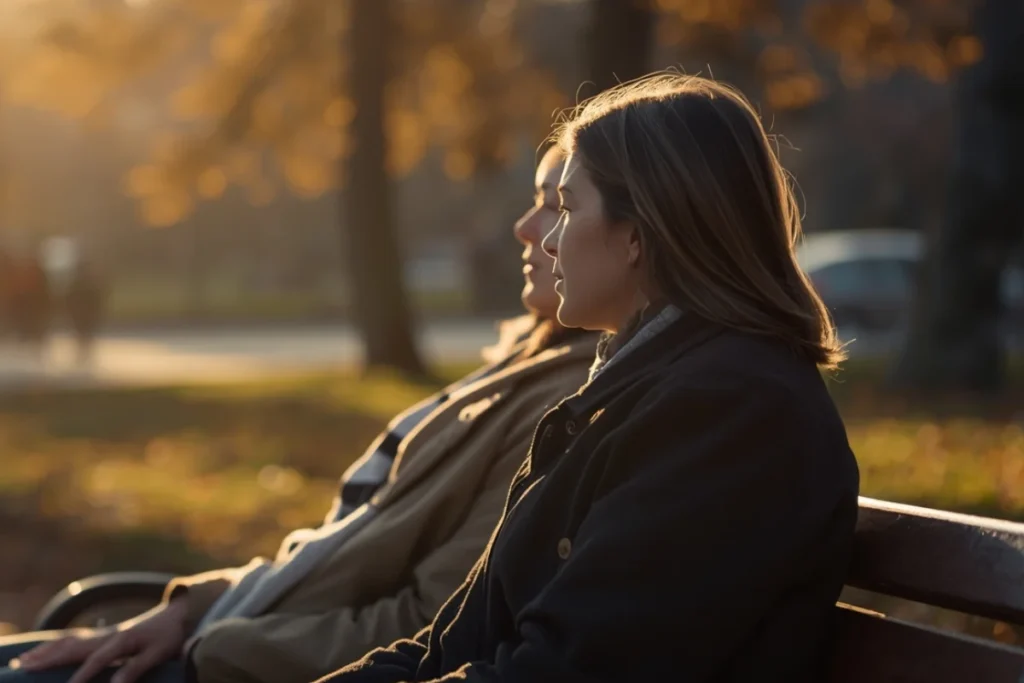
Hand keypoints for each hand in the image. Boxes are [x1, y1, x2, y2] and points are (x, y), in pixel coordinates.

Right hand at [14, 599, 189, 682]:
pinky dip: (59, 644)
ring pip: (71, 641)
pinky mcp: (106, 635)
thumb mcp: (158, 653)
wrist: (178, 614)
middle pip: (74, 646)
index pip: (97, 659)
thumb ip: (136, 668)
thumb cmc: (169, 635)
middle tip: (25, 667)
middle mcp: (109, 635)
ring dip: (48, 650)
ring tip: (26, 659)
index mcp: (121, 640)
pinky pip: (77, 639)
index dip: (83, 674)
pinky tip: (49, 649)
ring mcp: (105, 634)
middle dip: (49, 657)